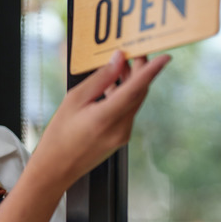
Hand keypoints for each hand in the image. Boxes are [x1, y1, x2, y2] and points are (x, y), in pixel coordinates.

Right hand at [33, 50, 170, 188]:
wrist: (55, 169)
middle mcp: (120, 128)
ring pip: (134, 102)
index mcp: (107, 117)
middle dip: (140, 71)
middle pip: (138, 94)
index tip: (164, 57)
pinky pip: (127, 112)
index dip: (152, 71)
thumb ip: (99, 79)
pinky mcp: (120, 139)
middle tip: (134, 52)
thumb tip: (117, 60)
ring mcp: (122, 136)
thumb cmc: (58, 135)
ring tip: (118, 66)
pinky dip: (124, 97)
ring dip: (131, 83)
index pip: (136, 89)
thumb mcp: (74, 100)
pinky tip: (111, 88)